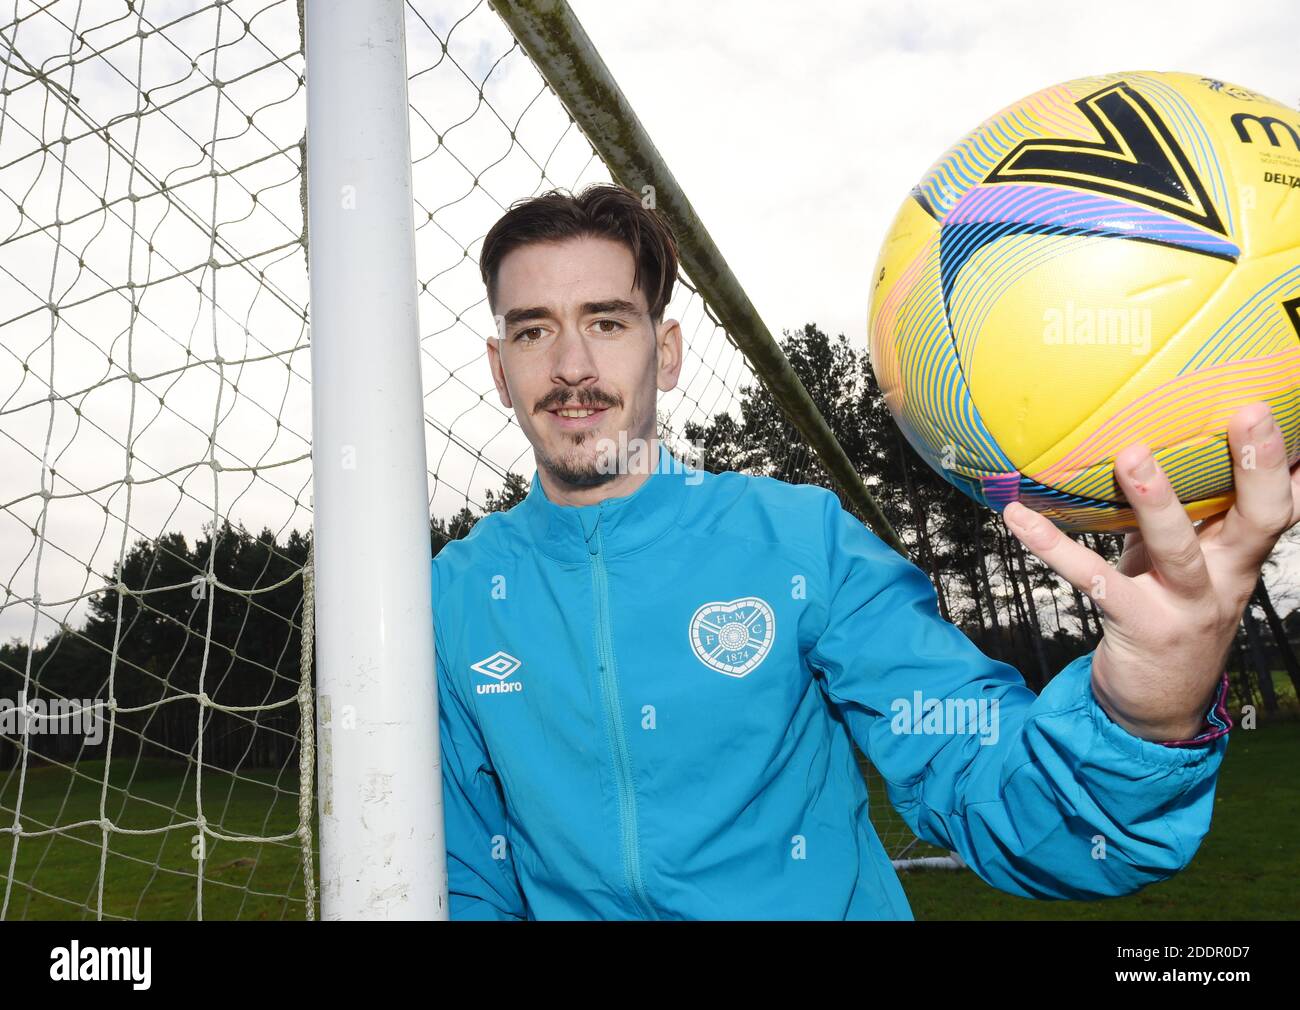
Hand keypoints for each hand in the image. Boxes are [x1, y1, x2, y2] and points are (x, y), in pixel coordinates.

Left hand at [1002, 401, 1299, 741]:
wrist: (1158, 709)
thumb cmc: (1166, 613)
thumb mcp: (1186, 561)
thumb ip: (1187, 513)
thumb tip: (1155, 439)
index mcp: (1241, 556)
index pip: (1284, 504)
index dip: (1291, 463)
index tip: (1285, 409)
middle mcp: (1227, 579)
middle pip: (1261, 519)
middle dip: (1259, 466)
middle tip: (1249, 413)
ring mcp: (1187, 608)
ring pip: (1179, 549)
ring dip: (1157, 501)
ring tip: (1133, 455)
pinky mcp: (1140, 628)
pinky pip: (1095, 581)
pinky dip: (1052, 546)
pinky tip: (1017, 517)